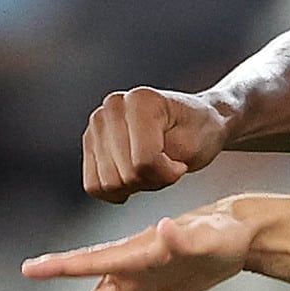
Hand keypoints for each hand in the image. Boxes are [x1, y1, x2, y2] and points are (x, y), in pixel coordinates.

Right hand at [22, 206, 253, 290]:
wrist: (238, 238)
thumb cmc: (224, 232)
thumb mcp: (210, 237)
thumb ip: (185, 238)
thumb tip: (163, 227)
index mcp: (136, 251)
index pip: (92, 260)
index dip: (61, 265)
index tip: (29, 268)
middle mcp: (127, 266)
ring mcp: (134, 282)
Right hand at [82, 87, 230, 201]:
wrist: (198, 123)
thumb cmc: (200, 132)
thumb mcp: (192, 148)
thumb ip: (158, 163)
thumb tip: (127, 175)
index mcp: (141, 100)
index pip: (143, 160)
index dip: (167, 173)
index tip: (181, 163)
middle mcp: (113, 106)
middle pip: (125, 174)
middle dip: (152, 180)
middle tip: (169, 166)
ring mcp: (97, 124)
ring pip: (108, 183)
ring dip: (136, 185)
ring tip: (154, 167)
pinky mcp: (90, 143)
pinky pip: (94, 185)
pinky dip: (117, 190)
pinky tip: (136, 177)